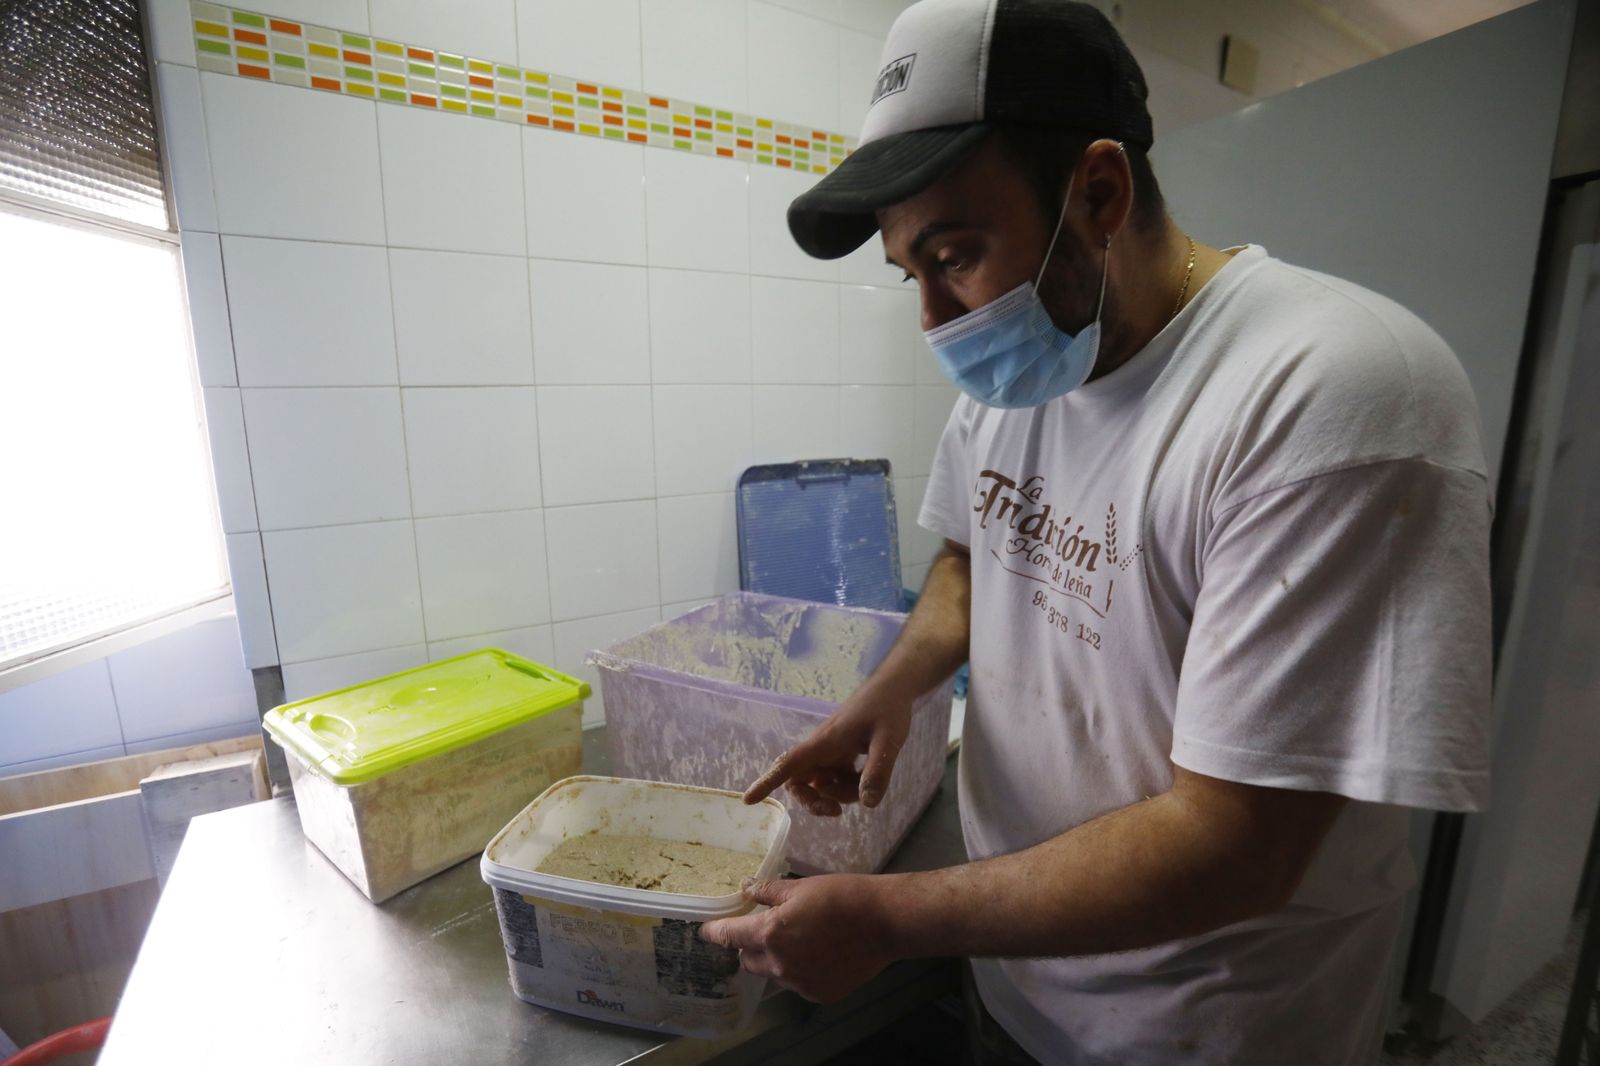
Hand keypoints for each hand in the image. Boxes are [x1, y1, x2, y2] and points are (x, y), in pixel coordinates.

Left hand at [699, 876, 893, 1002]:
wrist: (883, 922)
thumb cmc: (842, 896)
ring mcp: (799, 984)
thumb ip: (768, 892)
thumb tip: (746, 887)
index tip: (705, 931)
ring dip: (776, 959)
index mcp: (770, 934)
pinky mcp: (818, 994)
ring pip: (773, 973)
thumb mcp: (800, 888)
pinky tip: (820, 954)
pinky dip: (800, 970)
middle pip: (748, 959)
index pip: (729, 936)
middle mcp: (779, 964)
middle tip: (768, 927)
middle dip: (750, 945)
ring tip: (802, 939)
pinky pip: (797, 983)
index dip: (715, 932)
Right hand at [742, 684, 911, 814]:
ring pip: (821, 784)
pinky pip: (836, 780)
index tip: (749, 800)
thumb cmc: (888, 708)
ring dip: (839, 795)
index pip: (789, 764)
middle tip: (836, 812)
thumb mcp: (889, 739)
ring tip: (867, 784)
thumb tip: (867, 804)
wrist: (893, 688)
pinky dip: (849, 786)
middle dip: (813, 801)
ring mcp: (831, 753)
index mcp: (824, 742)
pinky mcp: (842, 755)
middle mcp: (822, 749)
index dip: (767, 782)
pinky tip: (867, 776)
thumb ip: (878, 770)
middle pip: (799, 782)